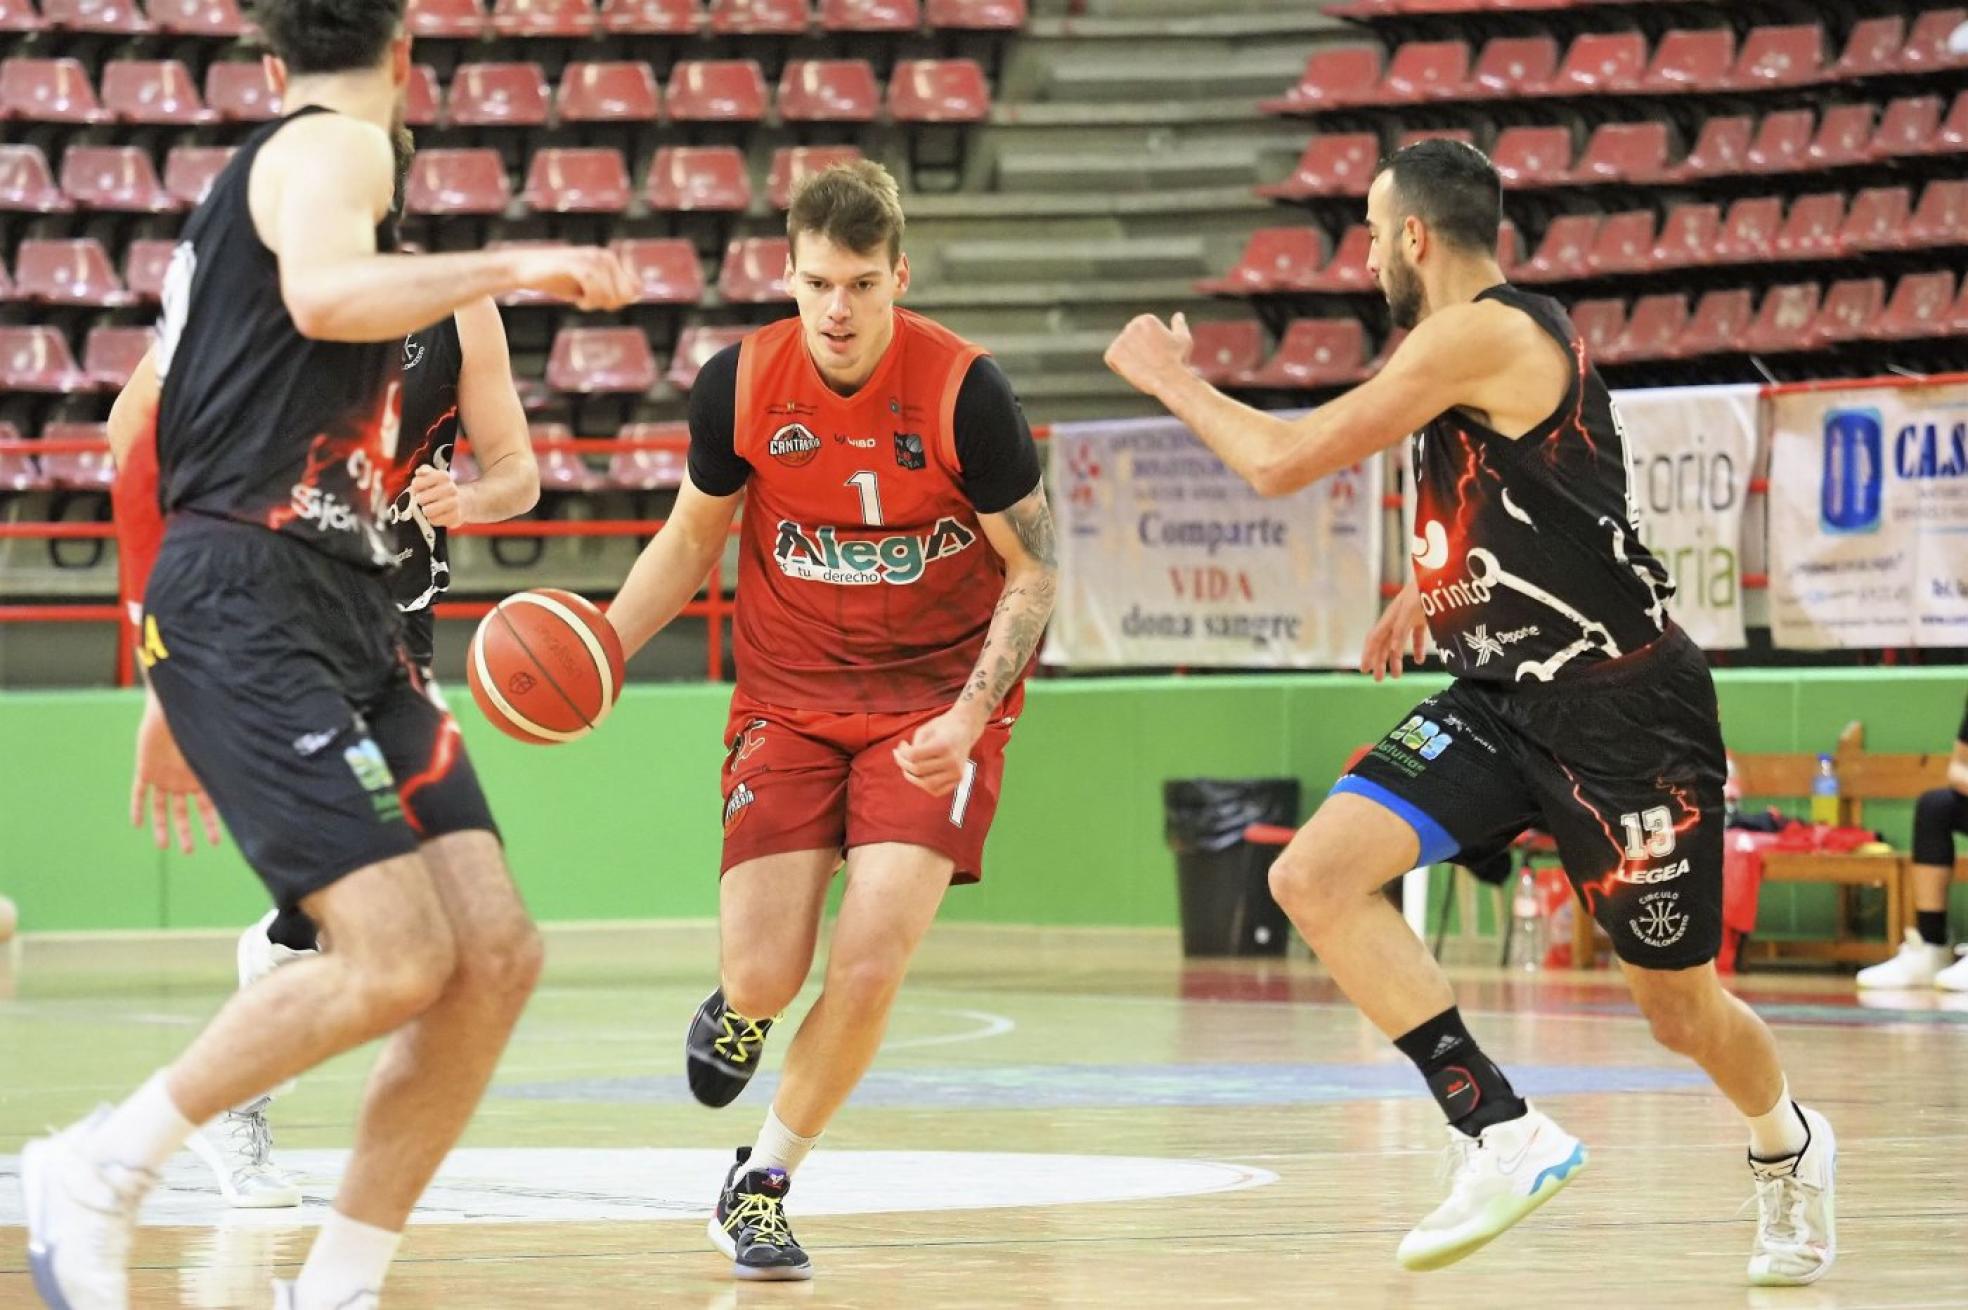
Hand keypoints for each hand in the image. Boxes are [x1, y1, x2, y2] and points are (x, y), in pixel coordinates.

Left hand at [131, 693, 221, 853]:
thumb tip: (266, 769)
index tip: (216, 843)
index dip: (212, 824)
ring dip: (162, 826)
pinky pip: (139, 792)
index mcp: (200, 776)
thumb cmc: (197, 723)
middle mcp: (182, 780)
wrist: (172, 706)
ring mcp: (163, 776)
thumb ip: (227, 762)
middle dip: (187, 832)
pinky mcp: (145, 769)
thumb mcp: (214, 748)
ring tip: (164, 846)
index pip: (208, 807)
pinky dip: (138, 807)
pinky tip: (138, 824)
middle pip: (183, 812)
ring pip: (161, 808)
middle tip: (189, 850)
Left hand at [411, 464, 470, 527]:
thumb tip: (419, 472)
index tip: (418, 488)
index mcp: (443, 476)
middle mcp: (450, 488)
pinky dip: (433, 519)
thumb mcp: (434, 476)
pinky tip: (438, 514)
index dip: (414, 488)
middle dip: (420, 500)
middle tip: (425, 499)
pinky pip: (434, 520)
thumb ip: (424, 470)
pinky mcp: (455, 517)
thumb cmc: (441, 489)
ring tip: (430, 507)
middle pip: (421, 498)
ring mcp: (454, 503)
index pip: (417, 483)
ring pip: (427, 511)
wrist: (462, 502)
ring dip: (426, 510)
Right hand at [510, 247, 637, 311]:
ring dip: (594, 305)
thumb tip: (637, 295)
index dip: (618, 303)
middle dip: (608, 304)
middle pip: (625, 296)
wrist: (526, 269)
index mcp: (610, 259)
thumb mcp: (591, 288)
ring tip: (580, 298)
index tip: (599, 299)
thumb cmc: (559, 281)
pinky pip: (596, 291)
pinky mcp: (578, 265)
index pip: (634, 291)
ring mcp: (592, 258)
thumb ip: (614, 291)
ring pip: (611, 296)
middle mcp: (605, 256)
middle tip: (587, 299)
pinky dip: (588, 302)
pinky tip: (577, 300)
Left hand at [892, 706, 985, 797]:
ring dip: (912, 777)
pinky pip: (936, 790)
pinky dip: (924, 785)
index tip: (902, 744)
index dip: (901, 752)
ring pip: (926, 784)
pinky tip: (920, 775)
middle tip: (900, 755)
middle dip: (903, 763)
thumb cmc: (942, 728)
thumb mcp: (924, 730)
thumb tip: (903, 763)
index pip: (914, 756)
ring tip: (907, 767)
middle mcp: (952, 761)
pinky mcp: (958, 780)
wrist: (965, 729)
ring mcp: (957, 772)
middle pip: (918, 770)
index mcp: (944, 745)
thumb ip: (912, 747)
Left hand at [1103, 312, 1193, 397]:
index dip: (1149, 347)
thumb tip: (1178, 315)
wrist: (1169, 378)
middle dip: (1139, 352)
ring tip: (1143, 367)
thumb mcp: (1183, 339)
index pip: (1141, 334)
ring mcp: (1121, 339)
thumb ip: (1179, 326)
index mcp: (1146, 319)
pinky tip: (1133, 370)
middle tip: (1151, 363)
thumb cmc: (1177, 360)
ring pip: (1121, 351)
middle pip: (1130, 341)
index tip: (1158, 355)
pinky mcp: (1112, 353)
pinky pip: (1112, 360)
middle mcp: (1131, 325)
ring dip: (1129, 360)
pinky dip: (1120, 367)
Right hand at [1359, 581, 1427, 681]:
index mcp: (1390, 616)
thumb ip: (1402, 628)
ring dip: (1394, 660)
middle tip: (1378, 680)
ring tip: (1396, 676)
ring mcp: (1408, 617)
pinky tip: (1419, 661)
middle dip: (1379, 662)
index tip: (1365, 670)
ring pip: (1397, 642)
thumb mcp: (1412, 608)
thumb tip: (1394, 650)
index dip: (1368, 654)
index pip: (1375, 639)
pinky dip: (1415, 649)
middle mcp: (1396, 617)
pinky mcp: (1421, 617)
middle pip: (1383, 643)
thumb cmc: (1425, 588)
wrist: (1441, 571)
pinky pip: (1415, 636)